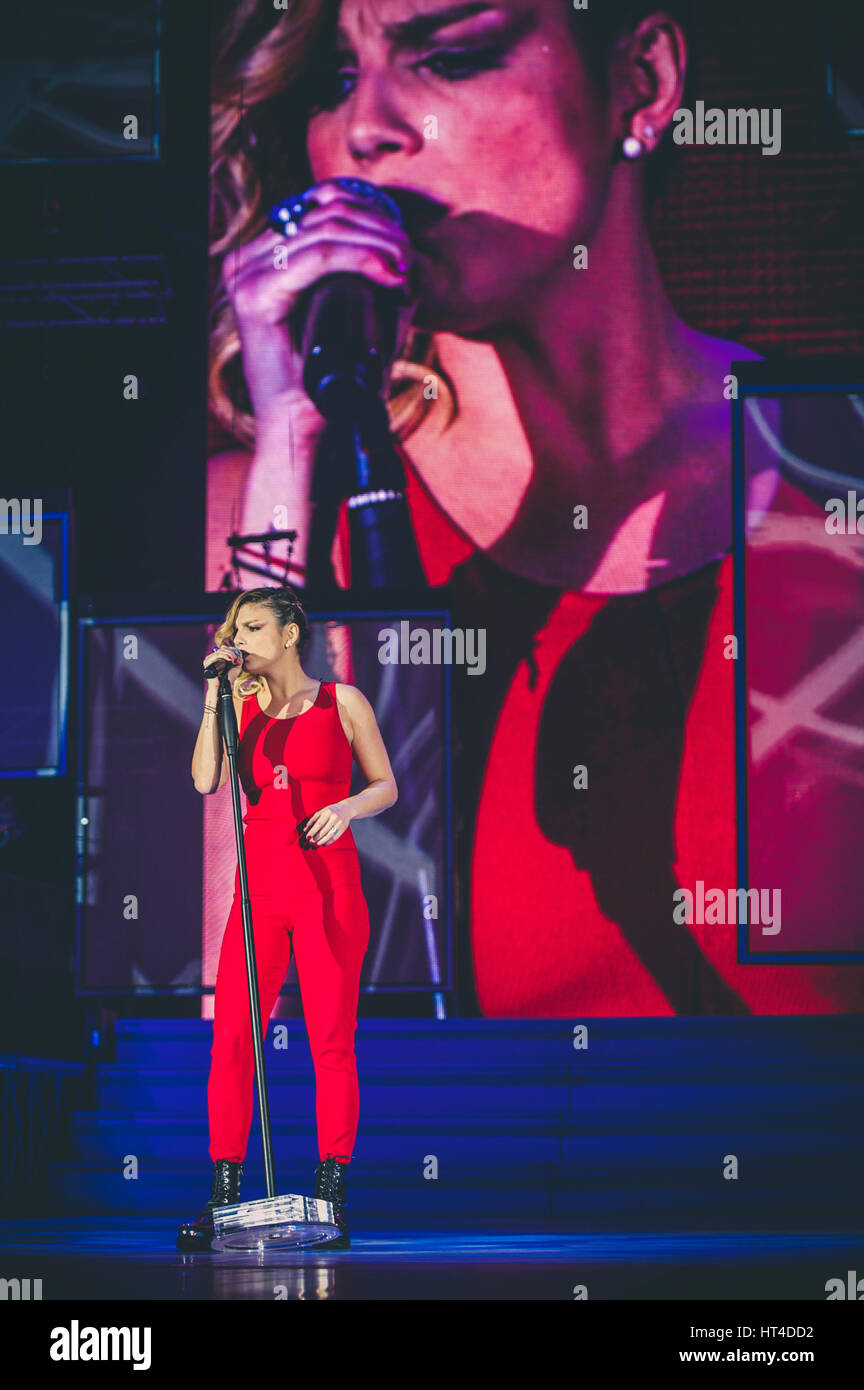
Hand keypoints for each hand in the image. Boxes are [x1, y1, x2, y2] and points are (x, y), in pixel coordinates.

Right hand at [203, 645, 243, 689]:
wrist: (223, 686)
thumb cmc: (228, 677)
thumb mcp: (235, 667)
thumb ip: (237, 660)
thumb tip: (236, 654)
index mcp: (216, 658)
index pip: (223, 649)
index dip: (230, 651)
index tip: (236, 657)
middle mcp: (211, 658)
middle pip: (221, 650)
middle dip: (231, 653)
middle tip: (235, 659)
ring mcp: (208, 660)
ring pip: (220, 652)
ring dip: (228, 654)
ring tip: (233, 660)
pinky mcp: (208, 662)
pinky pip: (217, 655)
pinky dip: (224, 656)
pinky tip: (229, 659)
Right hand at [221, 178, 415, 433]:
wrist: (302, 432)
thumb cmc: (326, 387)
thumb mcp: (348, 323)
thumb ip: (363, 285)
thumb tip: (403, 254)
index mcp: (262, 261)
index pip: (319, 213)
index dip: (369, 218)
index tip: (405, 251)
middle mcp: (248, 261)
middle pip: (323, 217)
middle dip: (378, 231)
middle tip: (410, 260)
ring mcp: (246, 276)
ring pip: (325, 234)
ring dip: (377, 245)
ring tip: (406, 270)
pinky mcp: (256, 295)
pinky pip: (318, 259)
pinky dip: (361, 260)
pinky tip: (390, 275)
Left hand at [299, 803, 352, 847]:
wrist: (347, 809)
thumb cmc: (331, 810)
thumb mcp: (322, 811)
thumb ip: (313, 819)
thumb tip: (305, 829)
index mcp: (328, 812)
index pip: (319, 824)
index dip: (312, 831)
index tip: (307, 836)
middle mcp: (335, 818)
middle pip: (324, 830)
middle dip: (316, 838)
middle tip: (310, 841)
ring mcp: (340, 824)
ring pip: (329, 835)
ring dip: (321, 841)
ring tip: (316, 844)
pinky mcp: (343, 829)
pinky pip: (334, 838)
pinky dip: (328, 842)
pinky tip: (323, 843)